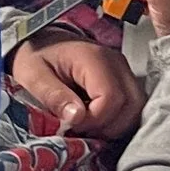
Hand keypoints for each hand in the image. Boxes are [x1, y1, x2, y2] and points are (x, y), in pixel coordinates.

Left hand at [4, 34, 142, 138]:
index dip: (94, 119)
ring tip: (89, 125)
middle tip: (82, 128)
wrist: (44, 42)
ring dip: (115, 125)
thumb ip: (54, 96)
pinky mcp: (125, 79)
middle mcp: (116, 63)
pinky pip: (133, 106)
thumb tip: (77, 117)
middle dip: (107, 126)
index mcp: (93, 58)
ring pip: (136, 108)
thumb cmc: (37, 56)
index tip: (72, 124)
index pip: (111, 98)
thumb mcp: (33, 76)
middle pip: (131, 105)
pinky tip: (97, 119)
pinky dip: (119, 119)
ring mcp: (124, 70)